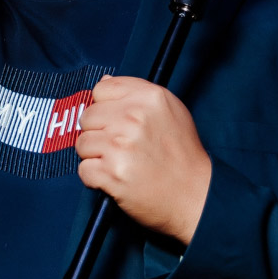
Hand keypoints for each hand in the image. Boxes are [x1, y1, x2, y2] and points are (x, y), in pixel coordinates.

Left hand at [75, 76, 211, 244]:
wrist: (195, 196)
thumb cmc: (183, 155)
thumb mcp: (171, 111)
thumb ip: (137, 93)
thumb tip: (104, 82)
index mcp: (149, 97)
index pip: (101, 89)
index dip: (106, 107)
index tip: (117, 122)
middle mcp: (134, 118)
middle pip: (87, 116)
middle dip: (98, 132)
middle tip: (120, 147)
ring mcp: (121, 146)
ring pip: (82, 143)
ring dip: (95, 156)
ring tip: (119, 163)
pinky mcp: (112, 173)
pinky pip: (83, 169)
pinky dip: (95, 177)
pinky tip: (114, 178)